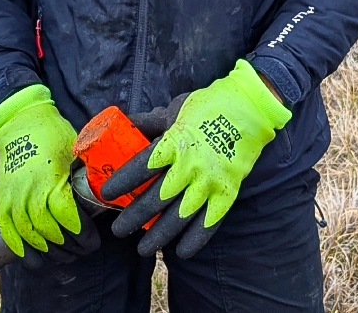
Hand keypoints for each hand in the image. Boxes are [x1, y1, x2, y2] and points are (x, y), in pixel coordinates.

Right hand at [0, 83, 81, 256]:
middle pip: (48, 232)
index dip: (82, 235)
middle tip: (83, 249)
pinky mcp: (1, 199)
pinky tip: (35, 259)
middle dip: (68, 247)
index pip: (67, 218)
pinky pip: (8, 230)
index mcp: (49, 179)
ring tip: (64, 254)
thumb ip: (88, 177)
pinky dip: (20, 248)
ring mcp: (11, 196)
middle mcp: (27, 191)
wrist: (20, 123)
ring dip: (48, 250)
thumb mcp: (77, 152)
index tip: (93, 241)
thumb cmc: (54, 136)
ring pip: (28, 235)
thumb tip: (110, 198)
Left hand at [100, 60, 289, 257]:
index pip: (141, 167)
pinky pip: (211, 220)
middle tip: (118, 230)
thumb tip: (122, 124)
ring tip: (144, 248)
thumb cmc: (207, 106)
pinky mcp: (229, 191)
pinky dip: (196, 238)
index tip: (106, 194)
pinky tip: (181, 252)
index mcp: (173, 143)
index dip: (123, 182)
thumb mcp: (173, 109)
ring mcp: (211, 181)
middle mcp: (190, 165)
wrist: (251, 109)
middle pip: (157, 197)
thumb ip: (148, 122)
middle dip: (135, 216)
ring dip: (161, 234)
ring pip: (181, 214)